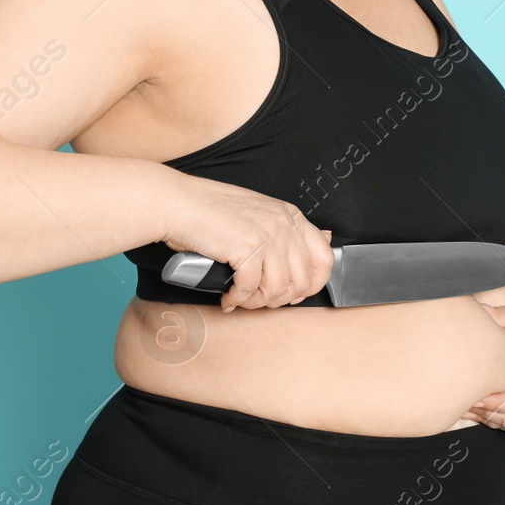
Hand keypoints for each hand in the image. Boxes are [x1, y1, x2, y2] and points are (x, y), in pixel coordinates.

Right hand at [160, 174, 334, 310]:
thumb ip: (288, 230)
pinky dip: (237, 299)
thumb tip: (326, 240)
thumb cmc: (211, 211)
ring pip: (277, 289)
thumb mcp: (260, 213)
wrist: (178, 203)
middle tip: (259, 299)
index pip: (324, 258)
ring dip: (257, 302)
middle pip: (302, 280)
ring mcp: (267, 235)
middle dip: (279, 299)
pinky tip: (228, 296)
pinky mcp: (247, 248)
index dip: (312, 284)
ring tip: (242, 299)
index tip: (294, 294)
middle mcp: (284, 224)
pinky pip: (250, 289)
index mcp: (291, 216)